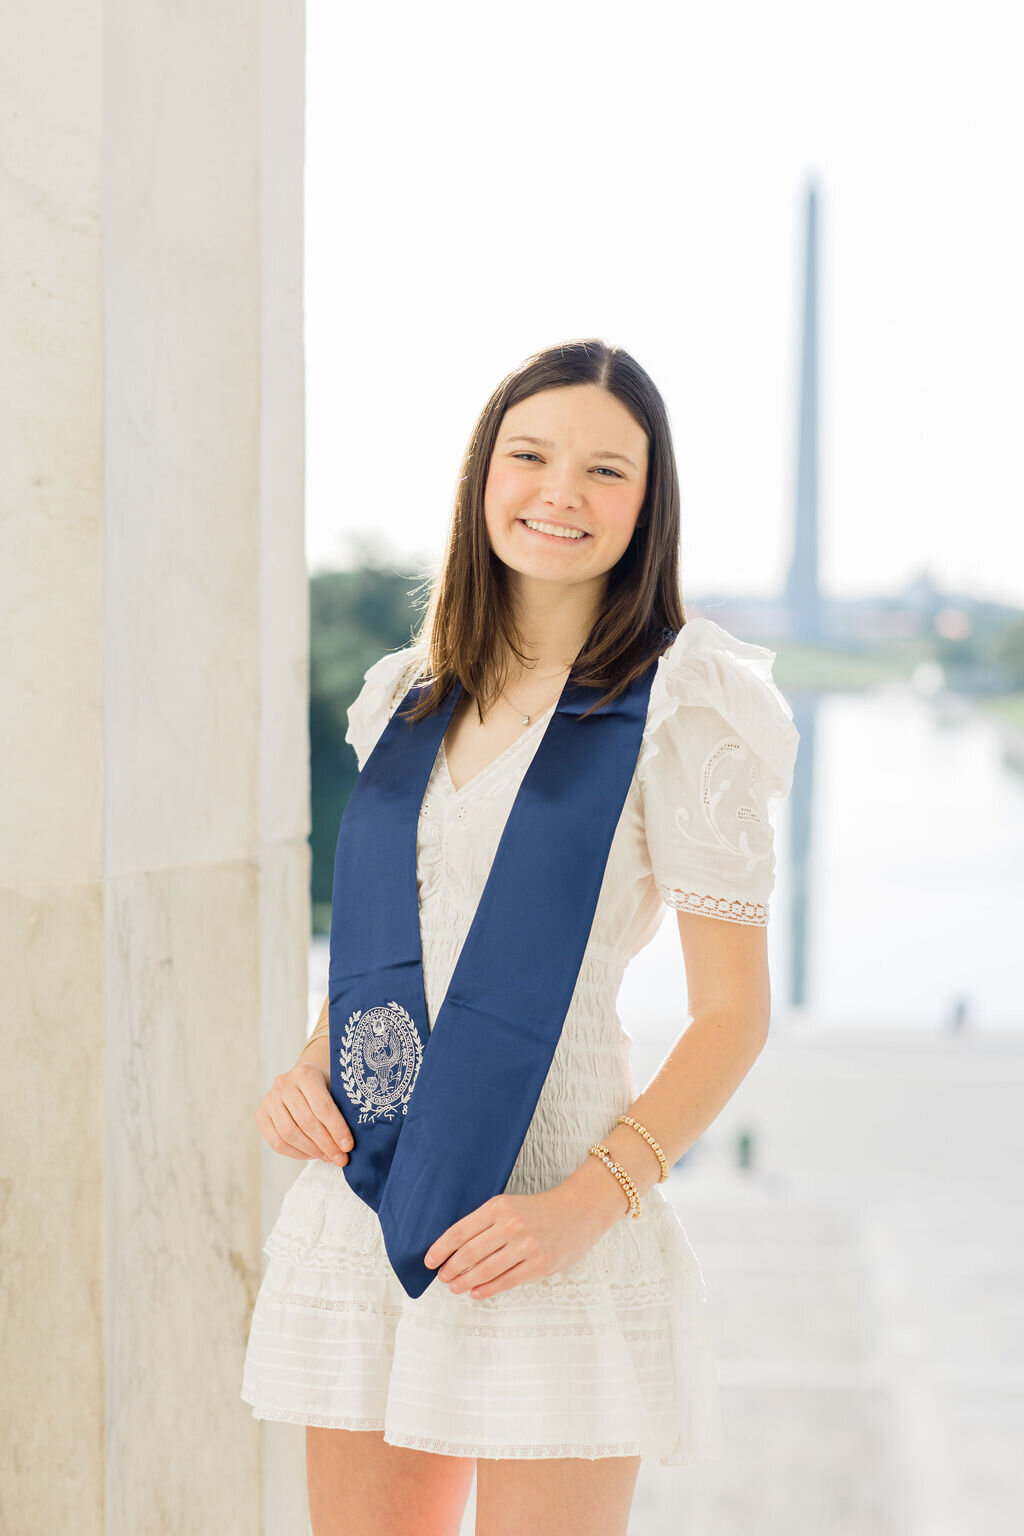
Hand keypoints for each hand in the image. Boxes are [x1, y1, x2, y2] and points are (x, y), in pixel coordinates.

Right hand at [254, 1062, 353, 1166]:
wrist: (302, 1079)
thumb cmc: (325, 1086)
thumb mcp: (335, 1088)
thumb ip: (341, 1110)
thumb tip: (347, 1144)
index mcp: (305, 1073)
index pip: (322, 1106)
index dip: (336, 1129)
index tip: (348, 1146)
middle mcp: (283, 1083)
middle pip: (306, 1121)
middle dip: (326, 1144)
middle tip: (341, 1158)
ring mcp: (269, 1099)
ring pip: (289, 1134)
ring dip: (312, 1151)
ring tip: (328, 1157)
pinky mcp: (260, 1114)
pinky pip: (277, 1142)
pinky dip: (296, 1153)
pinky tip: (312, 1155)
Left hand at [422, 1186, 617, 1299]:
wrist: (579, 1211)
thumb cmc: (540, 1211)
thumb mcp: (510, 1206)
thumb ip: (487, 1223)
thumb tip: (456, 1248)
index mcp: (498, 1207)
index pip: (460, 1231)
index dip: (441, 1249)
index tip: (429, 1261)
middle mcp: (510, 1225)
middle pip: (468, 1253)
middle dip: (450, 1268)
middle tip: (442, 1277)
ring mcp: (525, 1245)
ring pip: (485, 1270)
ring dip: (465, 1282)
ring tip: (455, 1287)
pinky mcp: (539, 1264)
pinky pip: (506, 1281)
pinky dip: (486, 1289)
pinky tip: (476, 1293)